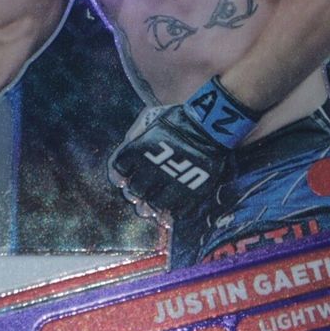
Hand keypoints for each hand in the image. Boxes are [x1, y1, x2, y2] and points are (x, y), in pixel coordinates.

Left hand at [108, 77, 261, 219]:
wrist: (210, 127)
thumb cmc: (179, 119)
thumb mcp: (152, 118)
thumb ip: (136, 134)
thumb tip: (127, 148)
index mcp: (138, 151)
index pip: (119, 170)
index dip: (122, 173)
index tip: (127, 173)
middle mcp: (151, 171)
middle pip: (134, 191)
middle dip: (136, 190)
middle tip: (142, 188)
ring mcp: (171, 185)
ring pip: (153, 206)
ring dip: (152, 203)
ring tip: (156, 199)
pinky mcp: (191, 195)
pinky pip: (176, 212)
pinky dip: (173, 211)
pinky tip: (174, 204)